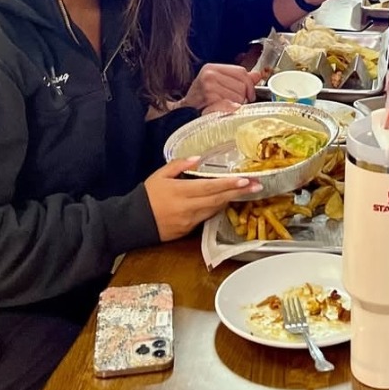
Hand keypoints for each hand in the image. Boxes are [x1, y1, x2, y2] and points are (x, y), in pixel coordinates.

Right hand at [144, 156, 260, 241]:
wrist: (131, 223)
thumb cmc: (146, 196)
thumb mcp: (160, 175)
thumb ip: (179, 165)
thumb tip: (197, 158)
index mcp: (181, 192)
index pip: (209, 188)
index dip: (228, 184)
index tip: (245, 180)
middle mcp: (188, 208)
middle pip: (218, 200)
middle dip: (239, 193)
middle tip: (258, 186)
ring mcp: (189, 221)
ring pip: (214, 209)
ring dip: (230, 200)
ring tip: (247, 190)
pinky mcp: (187, 231)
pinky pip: (206, 217)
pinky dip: (216, 208)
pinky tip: (226, 201)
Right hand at [181, 63, 263, 110]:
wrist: (183, 112)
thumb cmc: (201, 99)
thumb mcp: (218, 83)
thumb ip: (239, 78)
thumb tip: (258, 75)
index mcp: (212, 68)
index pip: (241, 72)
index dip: (249, 84)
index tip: (250, 94)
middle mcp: (209, 75)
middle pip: (242, 85)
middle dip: (242, 97)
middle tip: (234, 103)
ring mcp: (208, 87)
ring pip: (238, 96)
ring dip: (236, 105)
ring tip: (225, 107)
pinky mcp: (209, 99)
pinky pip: (230, 104)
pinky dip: (231, 109)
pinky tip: (226, 110)